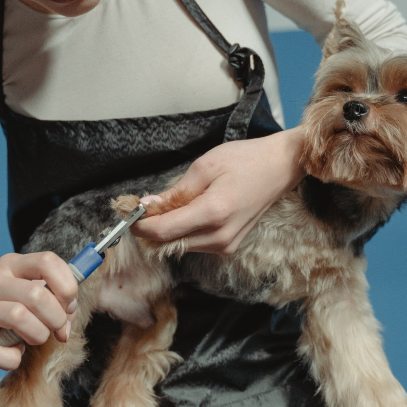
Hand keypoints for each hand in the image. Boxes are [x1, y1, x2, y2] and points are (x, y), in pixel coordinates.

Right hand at [0, 252, 78, 370]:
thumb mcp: (13, 282)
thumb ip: (45, 293)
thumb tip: (70, 315)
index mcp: (9, 265)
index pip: (48, 262)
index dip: (67, 286)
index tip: (68, 306)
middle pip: (38, 295)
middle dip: (57, 318)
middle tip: (55, 330)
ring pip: (20, 318)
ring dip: (37, 336)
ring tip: (32, 339)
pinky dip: (12, 359)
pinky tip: (12, 355)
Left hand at [129, 127, 306, 254]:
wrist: (279, 168)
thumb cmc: (246, 161)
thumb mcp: (204, 167)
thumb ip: (175, 191)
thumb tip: (148, 206)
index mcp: (214, 213)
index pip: (163, 231)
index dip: (139, 225)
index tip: (127, 213)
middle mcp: (220, 236)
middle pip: (169, 243)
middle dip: (149, 227)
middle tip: (139, 207)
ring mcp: (226, 244)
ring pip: (180, 245)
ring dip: (166, 230)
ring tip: (164, 206)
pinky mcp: (229, 246)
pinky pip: (194, 243)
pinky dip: (182, 231)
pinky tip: (184, 213)